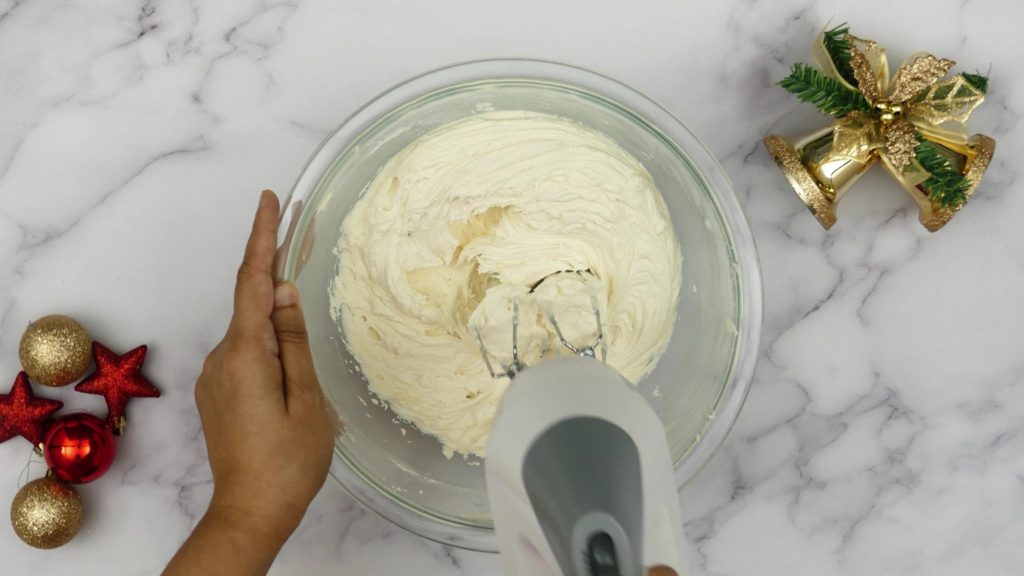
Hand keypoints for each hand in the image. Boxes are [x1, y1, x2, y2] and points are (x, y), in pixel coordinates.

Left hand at [166, 191, 335, 574]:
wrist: (250, 513)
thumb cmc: (288, 462)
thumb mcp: (306, 399)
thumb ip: (292, 340)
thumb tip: (282, 291)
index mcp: (244, 355)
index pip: (252, 281)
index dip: (263, 237)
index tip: (271, 200)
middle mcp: (221, 358)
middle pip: (251, 303)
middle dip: (275, 273)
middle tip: (303, 239)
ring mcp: (215, 377)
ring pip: (251, 332)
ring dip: (277, 326)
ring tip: (306, 368)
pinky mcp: (218, 392)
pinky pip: (246, 353)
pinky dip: (268, 347)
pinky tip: (290, 378)